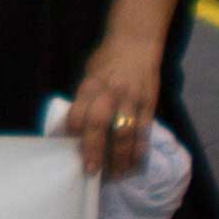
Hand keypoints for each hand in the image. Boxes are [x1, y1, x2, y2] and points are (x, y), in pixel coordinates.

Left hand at [71, 28, 169, 181]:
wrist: (136, 43)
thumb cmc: (106, 61)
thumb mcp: (89, 76)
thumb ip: (83, 101)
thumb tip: (71, 131)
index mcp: (91, 85)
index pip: (78, 114)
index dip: (73, 135)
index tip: (70, 154)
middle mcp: (110, 93)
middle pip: (100, 124)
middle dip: (94, 150)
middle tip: (91, 171)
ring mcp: (132, 99)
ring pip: (125, 133)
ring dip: (120, 158)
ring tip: (115, 175)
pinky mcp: (149, 105)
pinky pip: (144, 132)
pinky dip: (139, 151)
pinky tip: (134, 165)